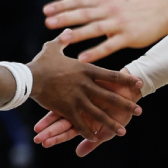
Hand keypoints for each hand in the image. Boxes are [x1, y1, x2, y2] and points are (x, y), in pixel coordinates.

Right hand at [28, 36, 142, 143]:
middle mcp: (85, 85)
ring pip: (99, 113)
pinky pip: (81, 123)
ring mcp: (77, 98)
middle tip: (139, 111)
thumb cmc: (41, 62)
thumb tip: (69, 30)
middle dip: (126, 105)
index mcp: (84, 70)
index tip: (139, 84)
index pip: (111, 75)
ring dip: (111, 123)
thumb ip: (63, 40)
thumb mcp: (52, 48)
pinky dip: (88, 131)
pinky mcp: (67, 109)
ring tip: (123, 131)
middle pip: (110, 96)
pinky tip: (95, 137)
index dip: (126, 80)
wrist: (28, 77)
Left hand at [44, 0, 167, 61]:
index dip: (61, 5)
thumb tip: (67, 11)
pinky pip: (109, 46)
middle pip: (83, 13)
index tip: (45, 10)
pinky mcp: (127, 37)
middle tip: (47, 22)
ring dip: (78, 33)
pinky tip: (82, 58)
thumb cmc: (130, 9)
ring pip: (94, 28)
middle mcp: (108, 11)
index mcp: (102, 2)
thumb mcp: (110, 3)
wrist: (159, 11)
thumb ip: (91, 8)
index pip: (78, 1)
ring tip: (62, 39)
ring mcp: (118, 24)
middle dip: (64, 18)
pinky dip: (95, 52)